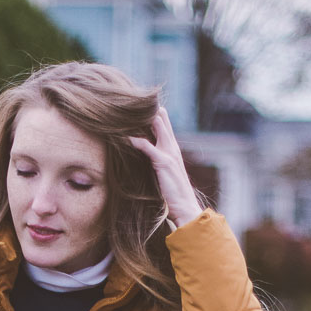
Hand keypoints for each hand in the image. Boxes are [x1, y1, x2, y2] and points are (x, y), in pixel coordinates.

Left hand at [127, 107, 203, 229]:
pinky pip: (148, 146)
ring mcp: (169, 152)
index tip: (134, 110)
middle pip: (160, 117)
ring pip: (156, 125)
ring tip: (125, 112)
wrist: (185, 207)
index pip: (162, 122)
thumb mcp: (164, 173)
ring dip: (142, 118)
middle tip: (128, 104)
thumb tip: (143, 158)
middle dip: (146, 109)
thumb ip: (157, 162)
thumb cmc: (173, 193)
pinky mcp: (163, 161)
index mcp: (172, 147)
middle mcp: (172, 145)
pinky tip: (126, 138)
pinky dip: (137, 141)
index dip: (150, 114)